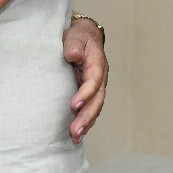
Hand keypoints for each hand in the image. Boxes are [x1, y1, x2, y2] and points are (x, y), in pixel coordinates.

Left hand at [63, 18, 107, 143]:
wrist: (82, 38)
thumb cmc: (78, 37)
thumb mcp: (75, 35)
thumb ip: (74, 44)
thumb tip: (73, 55)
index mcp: (97, 63)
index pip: (94, 80)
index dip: (86, 93)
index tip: (74, 105)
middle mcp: (99, 78)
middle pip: (97, 100)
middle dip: (87, 116)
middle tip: (75, 131)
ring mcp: (96, 88)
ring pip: (95, 108)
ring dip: (86, 124)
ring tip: (75, 137)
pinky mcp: (88, 94)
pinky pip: (89, 109)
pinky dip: (84, 123)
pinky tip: (76, 135)